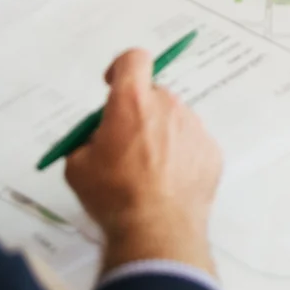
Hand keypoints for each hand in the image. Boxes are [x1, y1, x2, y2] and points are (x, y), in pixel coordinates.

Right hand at [65, 46, 224, 277]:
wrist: (157, 230)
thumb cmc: (113, 196)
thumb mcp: (78, 166)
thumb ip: (86, 141)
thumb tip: (95, 138)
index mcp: (132, 101)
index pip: (133, 59)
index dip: (122, 68)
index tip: (113, 84)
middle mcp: (168, 105)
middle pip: (153, 95)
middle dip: (138, 113)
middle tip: (125, 146)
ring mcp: (194, 127)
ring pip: (174, 121)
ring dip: (161, 136)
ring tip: (148, 173)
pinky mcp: (211, 151)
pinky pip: (192, 144)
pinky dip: (181, 157)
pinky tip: (168, 184)